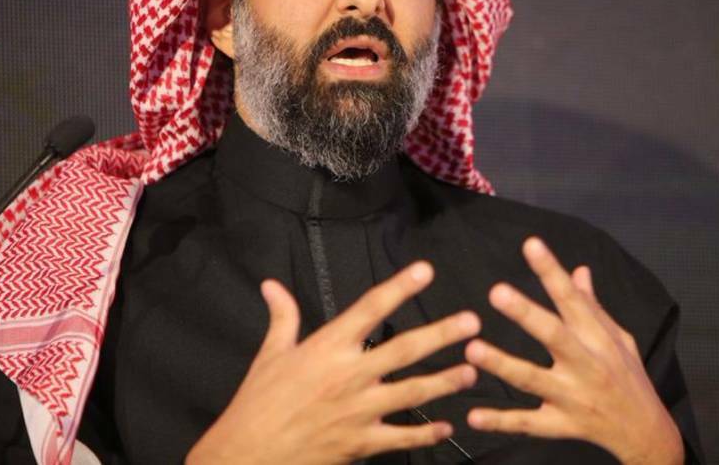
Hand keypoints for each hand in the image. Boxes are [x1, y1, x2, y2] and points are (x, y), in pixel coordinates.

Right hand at [185, 261, 480, 464]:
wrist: (246, 455)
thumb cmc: (257, 403)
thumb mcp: (269, 355)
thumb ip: (282, 318)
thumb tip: (271, 285)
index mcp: (327, 347)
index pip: (370, 309)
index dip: (399, 287)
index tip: (425, 271)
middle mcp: (349, 375)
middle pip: (404, 349)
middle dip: (442, 335)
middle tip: (472, 322)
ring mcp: (358, 411)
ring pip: (412, 392)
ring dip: (444, 382)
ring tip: (471, 371)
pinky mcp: (360, 443)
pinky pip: (401, 437)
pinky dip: (426, 433)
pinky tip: (447, 427)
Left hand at [464, 237, 683, 464]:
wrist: (647, 433)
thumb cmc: (629, 378)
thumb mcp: (619, 338)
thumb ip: (593, 306)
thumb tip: (578, 270)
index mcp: (597, 338)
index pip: (572, 298)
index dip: (551, 271)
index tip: (531, 245)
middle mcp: (585, 364)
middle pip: (553, 335)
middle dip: (526, 314)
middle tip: (497, 292)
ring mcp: (572, 396)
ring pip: (533, 379)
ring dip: (503, 365)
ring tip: (472, 350)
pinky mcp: (561, 425)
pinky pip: (527, 423)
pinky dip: (501, 421)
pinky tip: (474, 416)